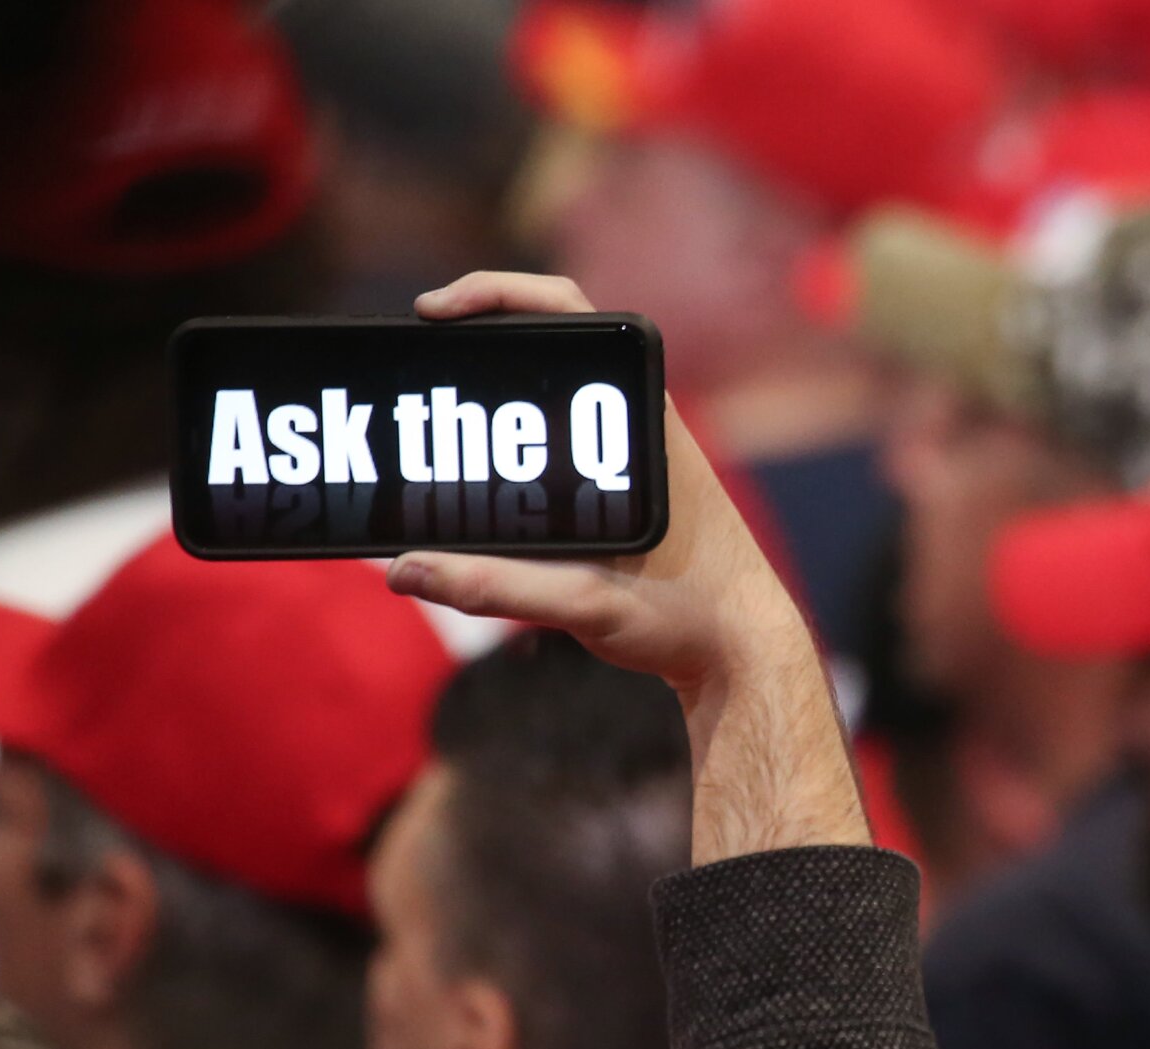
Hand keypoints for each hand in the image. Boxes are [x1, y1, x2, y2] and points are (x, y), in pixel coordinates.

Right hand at [390, 272, 868, 862]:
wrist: (744, 653)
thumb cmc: (688, 621)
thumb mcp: (587, 606)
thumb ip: (496, 587)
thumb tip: (405, 569)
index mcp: (643, 423)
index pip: (567, 312)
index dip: (495, 294)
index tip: (434, 311)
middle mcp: (642, 423)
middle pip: (550, 345)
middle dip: (478, 339)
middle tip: (416, 360)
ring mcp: (636, 452)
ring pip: (556, 395)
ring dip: (497, 394)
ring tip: (432, 415)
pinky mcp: (628, 485)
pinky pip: (564, 438)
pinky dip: (515, 440)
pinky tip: (474, 469)